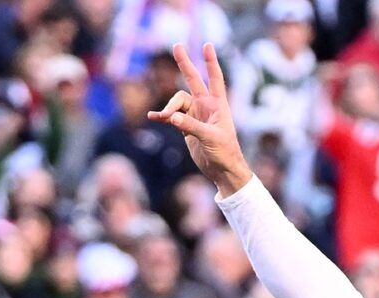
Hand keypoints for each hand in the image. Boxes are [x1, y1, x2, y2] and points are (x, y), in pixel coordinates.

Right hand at [150, 43, 253, 196]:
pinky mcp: (186, 126)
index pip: (215, 79)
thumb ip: (190, 125)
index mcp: (218, 105)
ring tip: (160, 117)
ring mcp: (195, 115)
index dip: (211, 62)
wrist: (222, 171)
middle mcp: (206, 106)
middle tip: (177, 45)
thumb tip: (170, 116)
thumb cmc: (225, 152)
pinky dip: (163, 116)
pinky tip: (153, 117)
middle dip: (184, 63)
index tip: (207, 45)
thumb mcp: (210, 138)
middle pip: (193, 80)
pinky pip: (171, 116)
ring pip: (177, 102)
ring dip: (168, 108)